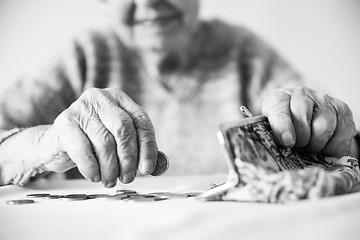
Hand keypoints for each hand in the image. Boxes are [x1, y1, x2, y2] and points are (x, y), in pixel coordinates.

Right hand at [40, 88, 157, 186]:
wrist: (54, 144)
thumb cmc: (91, 143)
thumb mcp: (116, 142)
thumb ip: (137, 151)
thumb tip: (156, 166)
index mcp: (119, 99)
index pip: (141, 121)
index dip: (147, 147)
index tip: (147, 169)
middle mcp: (101, 98)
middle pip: (124, 129)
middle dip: (129, 158)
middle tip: (128, 178)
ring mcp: (81, 108)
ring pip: (104, 142)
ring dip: (110, 168)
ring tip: (109, 180)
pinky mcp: (64, 123)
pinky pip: (83, 150)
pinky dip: (92, 168)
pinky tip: (94, 176)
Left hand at [262, 87, 357, 157]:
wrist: (307, 121)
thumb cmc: (286, 129)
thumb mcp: (272, 130)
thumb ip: (272, 136)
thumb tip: (282, 146)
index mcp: (279, 98)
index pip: (279, 110)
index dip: (283, 127)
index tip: (287, 141)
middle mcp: (301, 94)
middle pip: (303, 119)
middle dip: (301, 140)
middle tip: (299, 147)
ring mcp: (323, 100)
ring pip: (323, 128)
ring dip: (316, 145)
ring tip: (310, 147)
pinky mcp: (342, 109)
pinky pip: (341, 134)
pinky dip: (333, 148)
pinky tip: (325, 147)